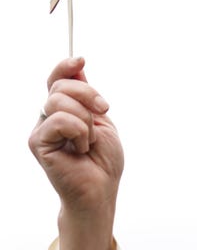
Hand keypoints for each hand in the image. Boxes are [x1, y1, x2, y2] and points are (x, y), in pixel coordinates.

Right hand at [29, 57, 123, 249]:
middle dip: (89, 95)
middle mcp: (48, 118)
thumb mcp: (102, 122)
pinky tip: (80, 149)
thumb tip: (78, 64)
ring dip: (86, 120)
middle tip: (104, 113)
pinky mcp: (38, 143)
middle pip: (61, 86)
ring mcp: (41, 130)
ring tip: (88, 142)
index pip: (57, 80)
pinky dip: (78, 132)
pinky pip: (59, 121)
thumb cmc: (103, 162)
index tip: (81, 59)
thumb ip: (87, 96)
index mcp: (63, 111)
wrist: (101, 191)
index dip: (66, 66)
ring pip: (59, 101)